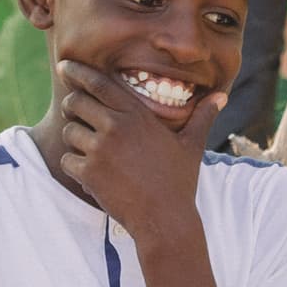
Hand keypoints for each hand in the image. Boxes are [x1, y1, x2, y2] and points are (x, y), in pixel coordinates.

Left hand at [46, 56, 222, 246]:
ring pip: (68, 131)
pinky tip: (91, 176)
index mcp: (137, 114)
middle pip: (75, 101)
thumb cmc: (179, 182)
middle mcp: (116, 126)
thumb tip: (222, 96)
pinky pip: (66, 160)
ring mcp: (100, 149)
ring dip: (74, 140)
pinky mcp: (89, 173)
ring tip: (91, 153)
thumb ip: (202, 116)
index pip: (98, 83)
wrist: (166, 220)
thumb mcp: (192, 145)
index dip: (77, 72)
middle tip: (76, 114)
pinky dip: (74, 168)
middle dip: (72, 106)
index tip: (64, 66)